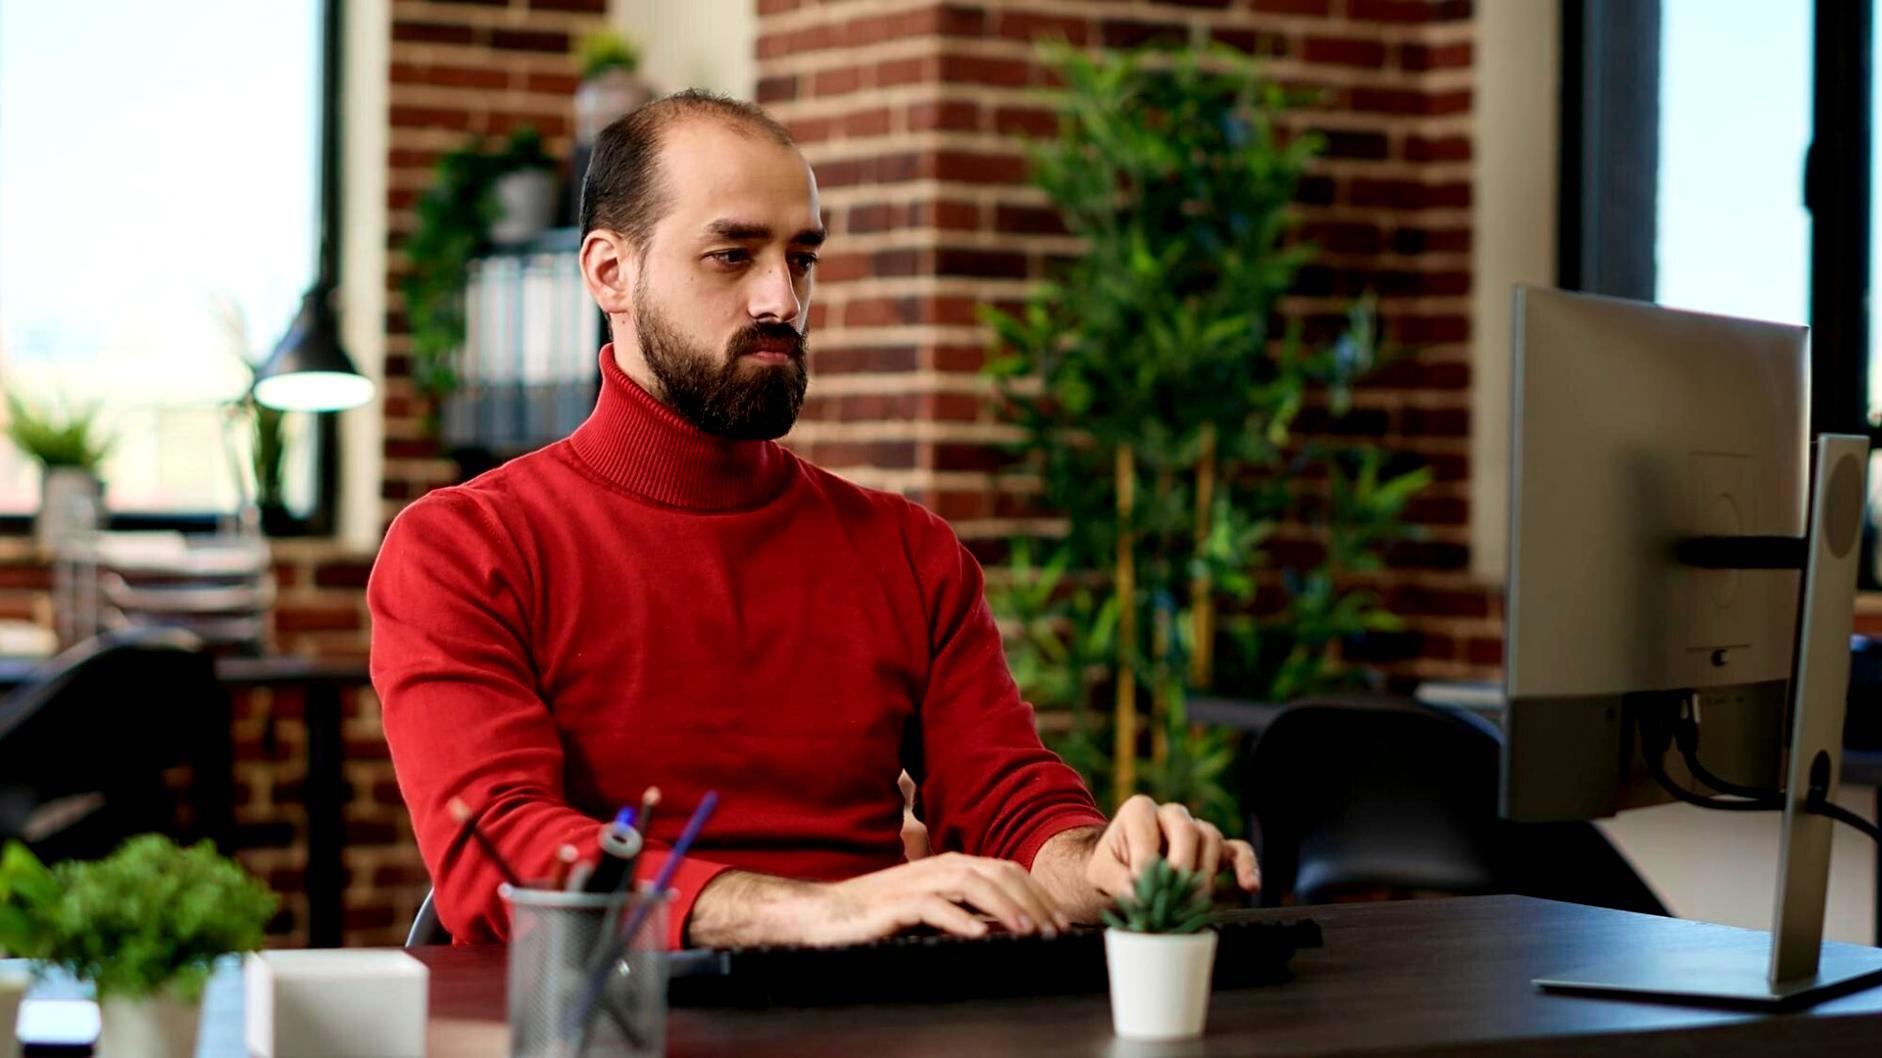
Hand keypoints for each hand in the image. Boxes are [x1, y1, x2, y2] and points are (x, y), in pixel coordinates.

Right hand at [687, 854, 1071, 947]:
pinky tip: (979, 936)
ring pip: (972, 884)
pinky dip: (959, 920)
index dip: (1036, 893)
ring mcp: (916, 883)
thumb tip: (1006, 926)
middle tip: (1054, 930)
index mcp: (949, 865)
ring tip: (1028, 931)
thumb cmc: (877, 917)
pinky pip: (933, 907)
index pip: (1005, 870)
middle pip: (997, 873)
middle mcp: (937, 867)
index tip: (1058, 921)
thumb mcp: (929, 909)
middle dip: (1031, 900)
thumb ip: (964, 910)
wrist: (822, 916)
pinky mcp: (895, 904)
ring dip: (1004, 906)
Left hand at [1085, 795, 1258, 900]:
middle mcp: (1171, 814)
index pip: (1150, 830)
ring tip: (1195, 903)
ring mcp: (1197, 829)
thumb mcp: (1100, 872)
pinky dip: (1246, 866)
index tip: (1142, 892)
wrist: (1122, 872)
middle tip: (1175, 898)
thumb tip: (1137, 894)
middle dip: (1183, 866)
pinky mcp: (1216, 849)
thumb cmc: (1111, 868)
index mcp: (1139, 810)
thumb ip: (1116, 880)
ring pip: (1212, 839)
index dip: (1148, 862)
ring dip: (1206, 874)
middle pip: (1188, 830)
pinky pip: (1238, 850)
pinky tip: (1249, 886)